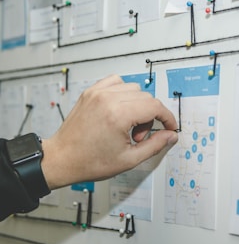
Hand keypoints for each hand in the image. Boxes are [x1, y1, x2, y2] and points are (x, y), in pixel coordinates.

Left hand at [41, 75, 177, 189]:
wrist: (62, 159)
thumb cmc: (89, 161)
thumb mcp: (129, 159)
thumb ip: (155, 145)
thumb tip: (170, 135)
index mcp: (118, 115)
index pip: (155, 106)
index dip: (167, 118)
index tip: (169, 127)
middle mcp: (107, 99)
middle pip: (146, 97)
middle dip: (151, 117)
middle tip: (139, 136)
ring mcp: (97, 93)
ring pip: (134, 89)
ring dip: (138, 105)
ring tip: (127, 125)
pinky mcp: (91, 92)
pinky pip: (116, 82)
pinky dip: (124, 93)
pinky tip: (120, 109)